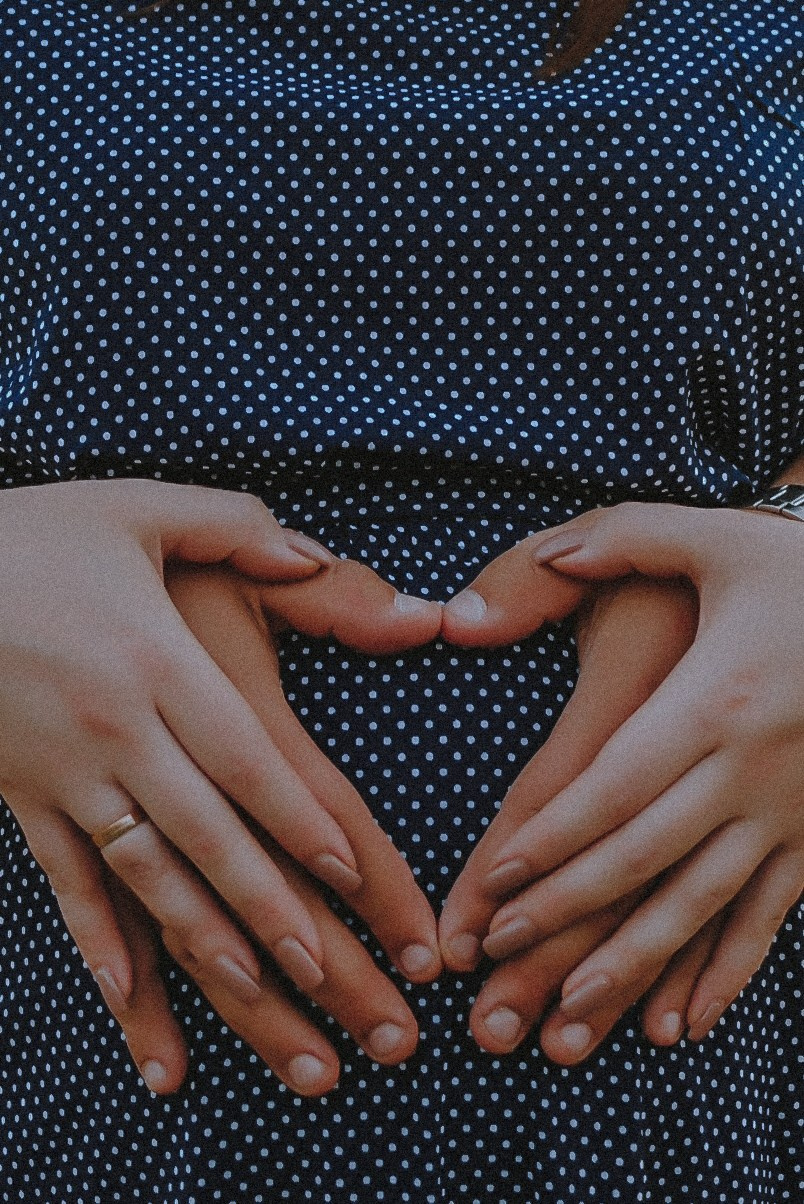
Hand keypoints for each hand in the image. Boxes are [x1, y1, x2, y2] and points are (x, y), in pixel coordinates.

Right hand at [0, 478, 435, 1091]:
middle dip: (273, 912)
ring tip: (265, 1008)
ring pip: (146, 879)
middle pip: (207, 837)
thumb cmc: (38, 535)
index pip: (244, 757)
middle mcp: (115, 730)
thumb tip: (314, 553)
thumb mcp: (142, 508)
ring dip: (206, 947)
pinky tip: (133, 1012)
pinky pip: (66, 887)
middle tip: (333, 979)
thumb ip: (240, 528)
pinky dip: (101, 953)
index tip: (349, 879)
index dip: (296, 819)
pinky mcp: (21, 800)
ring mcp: (63, 776)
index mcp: (156, 660)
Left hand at [471, 502, 803, 1043]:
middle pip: (643, 857)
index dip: (552, 839)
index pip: (614, 784)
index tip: (495, 884)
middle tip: (499, 958)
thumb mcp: (714, 535)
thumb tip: (546, 554)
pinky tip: (685, 1024)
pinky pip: (771, 918)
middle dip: (565, 912)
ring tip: (569, 1014)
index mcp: (714, 697)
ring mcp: (792, 811)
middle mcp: (752, 767)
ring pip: (701, 905)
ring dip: (633, 966)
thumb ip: (621, 539)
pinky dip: (727, 975)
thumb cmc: (800, 568)